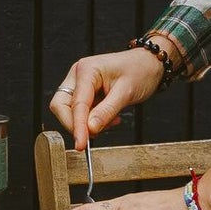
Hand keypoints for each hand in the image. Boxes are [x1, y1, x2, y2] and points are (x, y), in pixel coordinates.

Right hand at [50, 47, 165, 149]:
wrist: (149, 64)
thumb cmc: (140, 71)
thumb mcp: (126, 92)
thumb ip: (107, 111)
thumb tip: (90, 129)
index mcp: (86, 70)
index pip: (76, 103)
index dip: (77, 126)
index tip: (80, 145)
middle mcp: (78, 75)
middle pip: (61, 106)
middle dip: (76, 124)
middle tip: (95, 135)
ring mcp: (80, 84)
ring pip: (70, 111)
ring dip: (87, 123)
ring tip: (113, 120)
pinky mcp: (85, 93)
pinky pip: (81, 112)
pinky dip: (93, 120)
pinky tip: (112, 118)